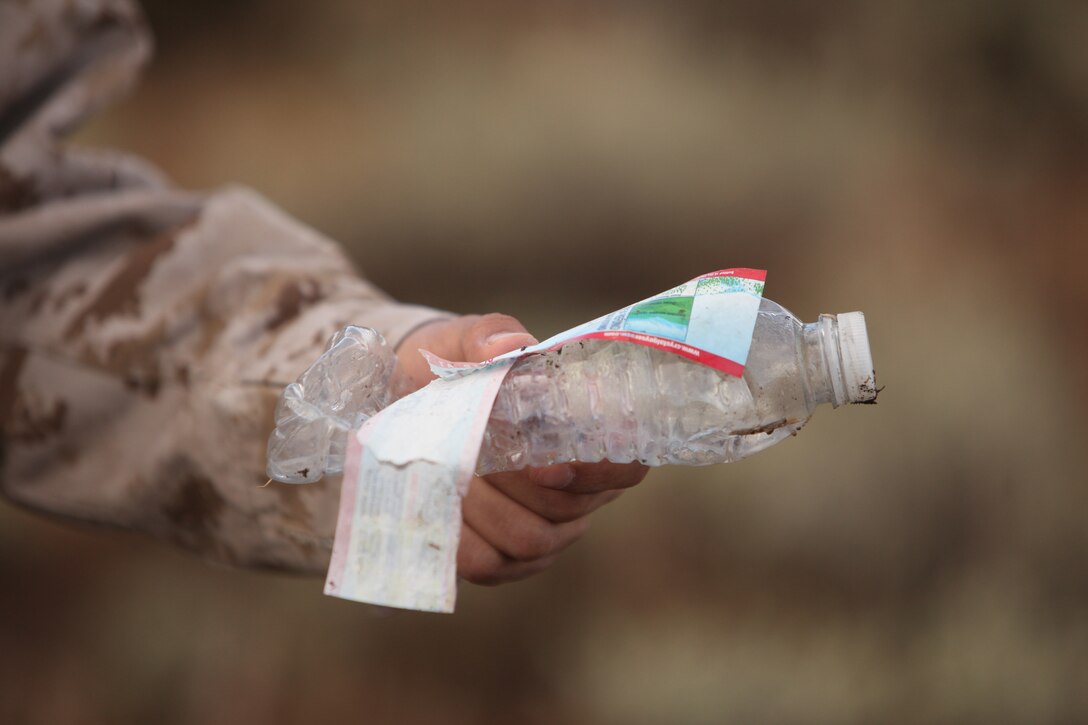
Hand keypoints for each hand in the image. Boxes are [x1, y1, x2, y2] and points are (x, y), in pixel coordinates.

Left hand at [396, 314, 648, 584]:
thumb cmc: (455, 366)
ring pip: (529, 540)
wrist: (402, 399)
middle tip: (471, 451)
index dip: (597, 473)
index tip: (546, 465)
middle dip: (515, 483)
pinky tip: (437, 504)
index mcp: (591, 439)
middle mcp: (577, 495)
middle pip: (566, 510)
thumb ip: (492, 337)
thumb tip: (511, 347)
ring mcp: (543, 533)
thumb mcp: (468, 340)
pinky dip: (459, 536)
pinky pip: (489, 563)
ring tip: (447, 469)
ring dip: (483, 506)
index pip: (626, 468)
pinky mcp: (502, 561)